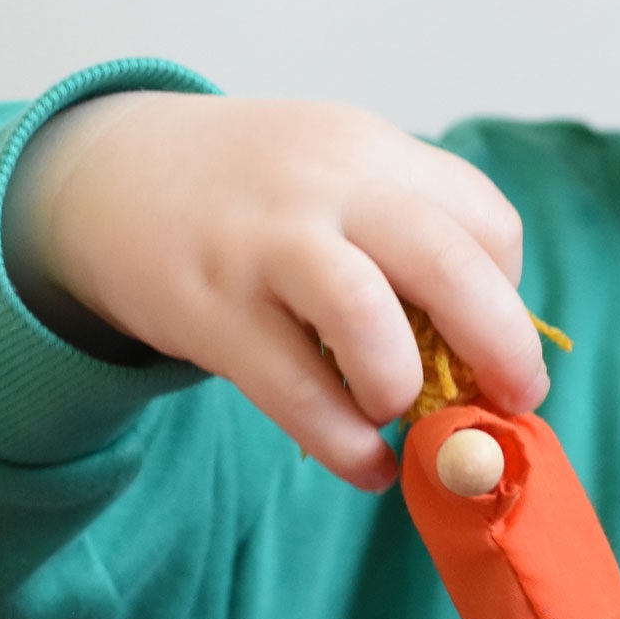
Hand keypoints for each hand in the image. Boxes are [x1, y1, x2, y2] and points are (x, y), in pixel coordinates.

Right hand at [4, 93, 542, 490]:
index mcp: (370, 153)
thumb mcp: (328, 176)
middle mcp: (325, 191)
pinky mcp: (213, 313)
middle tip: (514, 402)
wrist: (105, 179)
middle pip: (451, 262)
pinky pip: (298, 394)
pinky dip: (347, 446)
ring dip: (404, 388)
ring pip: (371, 322)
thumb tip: (483, 351)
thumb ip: (401, 236)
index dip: (505, 294)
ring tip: (393, 411)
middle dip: (502, 347)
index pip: (482, 220)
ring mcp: (265, 250)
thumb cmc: (244, 197)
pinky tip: (365, 465)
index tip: (487, 341)